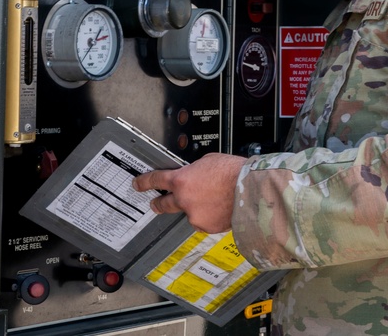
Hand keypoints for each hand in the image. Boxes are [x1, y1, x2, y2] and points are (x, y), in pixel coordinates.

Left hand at [132, 153, 246, 233]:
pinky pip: (204, 221)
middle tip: (156, 204)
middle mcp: (183, 200)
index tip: (138, 184)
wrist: (249, 190)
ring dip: (196, 208)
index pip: (156, 180)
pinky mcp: (206, 226)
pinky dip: (210, 215)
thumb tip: (193, 177)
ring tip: (215, 199)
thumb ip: (195, 171)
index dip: (144, 182)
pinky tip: (222, 207)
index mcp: (182, 180)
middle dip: (158, 203)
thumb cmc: (233, 172)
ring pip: (190, 212)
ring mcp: (194, 215)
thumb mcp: (208, 161)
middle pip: (163, 204)